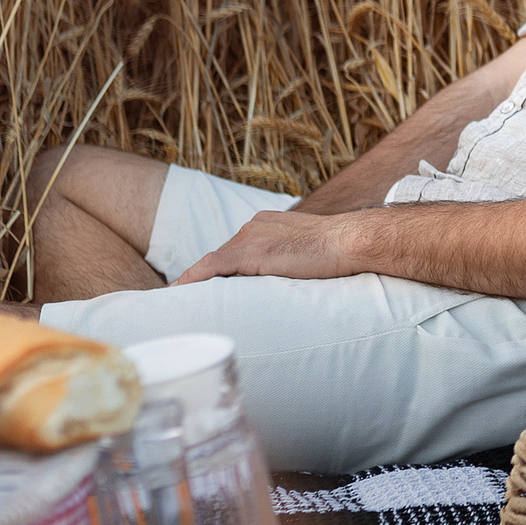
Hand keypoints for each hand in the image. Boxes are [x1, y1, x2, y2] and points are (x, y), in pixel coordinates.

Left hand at [174, 210, 367, 283]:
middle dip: (207, 278)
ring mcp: (250, 238)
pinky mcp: (249, 253)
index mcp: (266, 223)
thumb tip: (292, 275)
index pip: (237, 248)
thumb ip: (291, 257)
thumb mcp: (310, 249)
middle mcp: (253, 226)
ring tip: (178, 301)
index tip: (207, 284)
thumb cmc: (340, 249)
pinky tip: (177, 292)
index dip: (222, 270)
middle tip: (188, 300)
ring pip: (214, 262)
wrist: (348, 240)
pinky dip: (192, 279)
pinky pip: (211, 267)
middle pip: (223, 256)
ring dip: (197, 282)